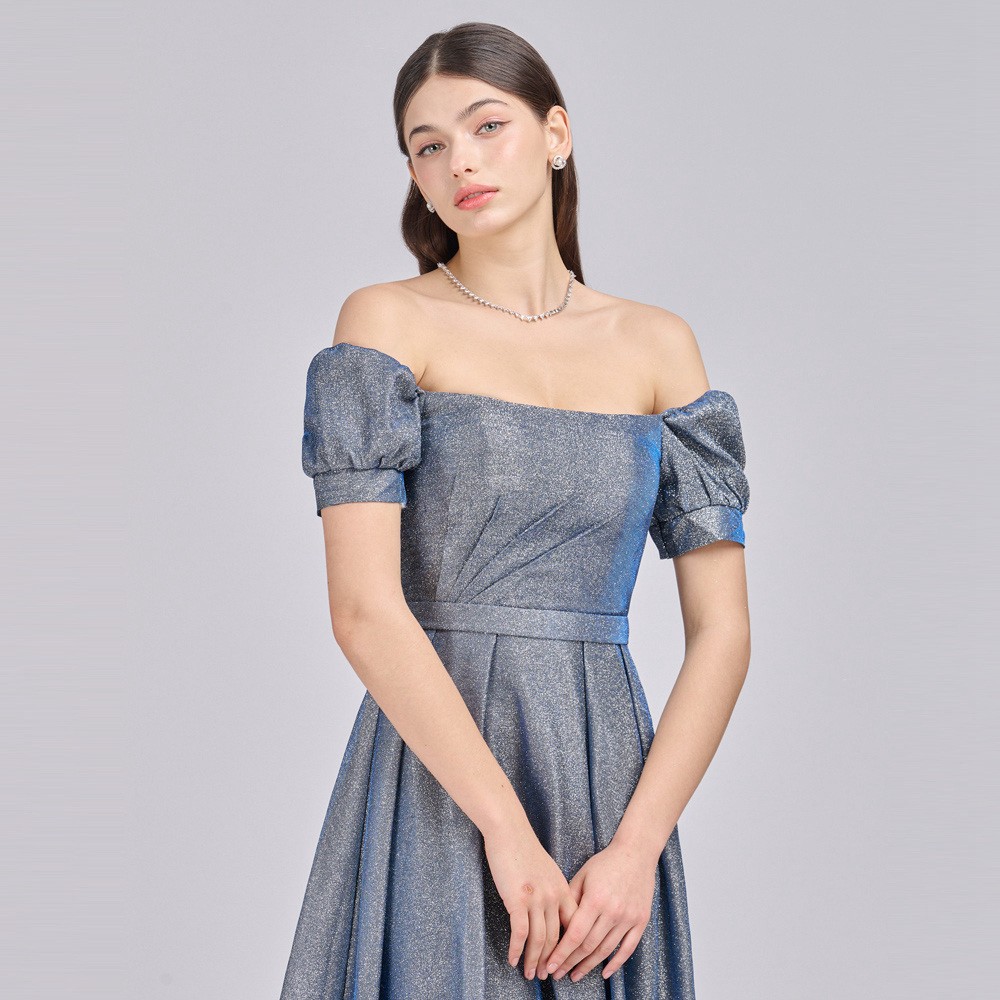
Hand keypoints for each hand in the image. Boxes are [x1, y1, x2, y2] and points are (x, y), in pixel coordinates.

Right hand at [482, 821, 578, 980]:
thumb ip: (553, 890)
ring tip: (531, 974)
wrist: (509, 831)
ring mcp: (536, 899)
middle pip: (557, 938)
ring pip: (539, 939)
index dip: (570, 948)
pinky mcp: (518, 899)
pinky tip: (513, 960)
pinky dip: (517, 950)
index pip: (573, 926)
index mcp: (563, 889)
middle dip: (553, 961)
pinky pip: (520, 933)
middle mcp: (553, 897)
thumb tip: (554, 911)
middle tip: (547, 976)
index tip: (566, 962)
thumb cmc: (525, 849)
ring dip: (535, 961)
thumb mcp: (547, 870)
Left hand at [543, 839, 656, 982]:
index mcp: (595, 899)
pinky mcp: (641, 921)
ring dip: (589, 966)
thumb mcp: (583, 875)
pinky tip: (605, 973)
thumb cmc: (606, 863)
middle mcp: (612, 912)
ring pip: (606, 950)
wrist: (636, 853)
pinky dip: (616, 964)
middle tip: (557, 974)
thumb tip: (557, 923)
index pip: (575, 934)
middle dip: (570, 963)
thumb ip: (570, 899)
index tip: (551, 965)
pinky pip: (628, 949)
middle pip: (588, 946)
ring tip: (575, 975)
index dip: (562, 953)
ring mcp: (628, 918)